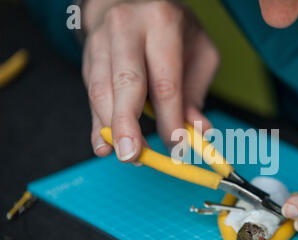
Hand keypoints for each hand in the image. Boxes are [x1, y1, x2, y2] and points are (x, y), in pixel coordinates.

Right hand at [81, 0, 218, 160]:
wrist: (130, 3)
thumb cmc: (171, 32)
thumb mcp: (198, 53)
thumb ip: (196, 94)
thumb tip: (199, 131)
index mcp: (162, 24)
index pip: (166, 82)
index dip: (171, 120)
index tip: (177, 147)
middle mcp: (127, 29)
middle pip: (126, 83)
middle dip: (129, 125)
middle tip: (133, 156)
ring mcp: (102, 42)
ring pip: (102, 92)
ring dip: (112, 129)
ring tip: (125, 155)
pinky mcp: (88, 59)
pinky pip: (91, 95)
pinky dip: (98, 123)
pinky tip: (103, 144)